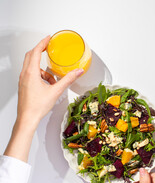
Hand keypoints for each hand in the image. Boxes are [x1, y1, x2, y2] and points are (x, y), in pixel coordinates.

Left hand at [4, 36, 83, 161]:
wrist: (27, 118)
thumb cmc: (37, 106)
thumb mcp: (56, 91)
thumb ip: (68, 80)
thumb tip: (78, 72)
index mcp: (31, 73)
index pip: (36, 52)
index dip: (42, 43)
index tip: (48, 38)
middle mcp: (24, 74)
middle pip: (31, 56)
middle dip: (40, 51)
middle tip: (48, 49)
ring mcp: (23, 80)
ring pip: (31, 67)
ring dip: (43, 69)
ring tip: (53, 79)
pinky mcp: (24, 85)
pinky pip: (31, 75)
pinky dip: (40, 76)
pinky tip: (47, 85)